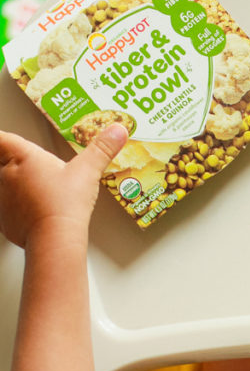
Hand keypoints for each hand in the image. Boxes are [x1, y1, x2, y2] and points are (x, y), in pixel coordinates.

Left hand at [0, 124, 127, 248]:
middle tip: (34, 169)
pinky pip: (7, 209)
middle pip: (1, 161)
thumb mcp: (88, 171)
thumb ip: (102, 149)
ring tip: (39, 193)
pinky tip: (36, 214)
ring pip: (3, 185)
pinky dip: (18, 211)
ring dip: (16, 187)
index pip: (1, 138)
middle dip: (13, 162)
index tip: (6, 140)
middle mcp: (7, 174)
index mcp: (22, 156)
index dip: (3, 139)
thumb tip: (117, 131)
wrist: (55, 239)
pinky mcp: (4, 219)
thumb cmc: (65, 204)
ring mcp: (3, 197)